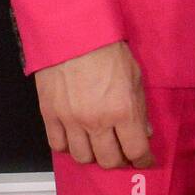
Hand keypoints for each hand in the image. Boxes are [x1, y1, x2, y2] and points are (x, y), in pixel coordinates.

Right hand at [34, 40, 153, 168]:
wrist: (74, 33)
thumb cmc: (107, 49)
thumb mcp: (135, 75)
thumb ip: (140, 108)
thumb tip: (144, 131)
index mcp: (123, 110)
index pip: (136, 151)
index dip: (142, 160)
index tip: (144, 160)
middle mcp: (96, 121)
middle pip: (108, 161)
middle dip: (119, 160)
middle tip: (122, 153)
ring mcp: (71, 120)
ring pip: (82, 158)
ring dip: (93, 155)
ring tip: (99, 146)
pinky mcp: (50, 115)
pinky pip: (58, 145)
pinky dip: (68, 146)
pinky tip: (76, 138)